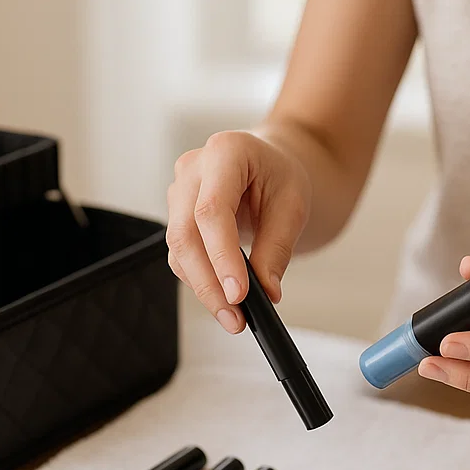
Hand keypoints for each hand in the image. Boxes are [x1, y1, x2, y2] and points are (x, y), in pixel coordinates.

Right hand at [166, 131, 310, 332]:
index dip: (222, 256)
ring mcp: (179, 192)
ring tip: (234, 317)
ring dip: (204, 288)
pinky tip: (223, 301)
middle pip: (186, 233)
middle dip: (209, 282)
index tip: (238, 293)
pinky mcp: (177, 217)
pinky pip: (182, 256)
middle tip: (235, 317)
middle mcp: (193, 169)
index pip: (212, 210)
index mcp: (225, 152)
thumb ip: (277, 248)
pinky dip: (201, 281)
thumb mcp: (292, 206)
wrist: (269, 166)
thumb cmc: (280, 176)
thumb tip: (266, 291)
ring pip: (179, 249)